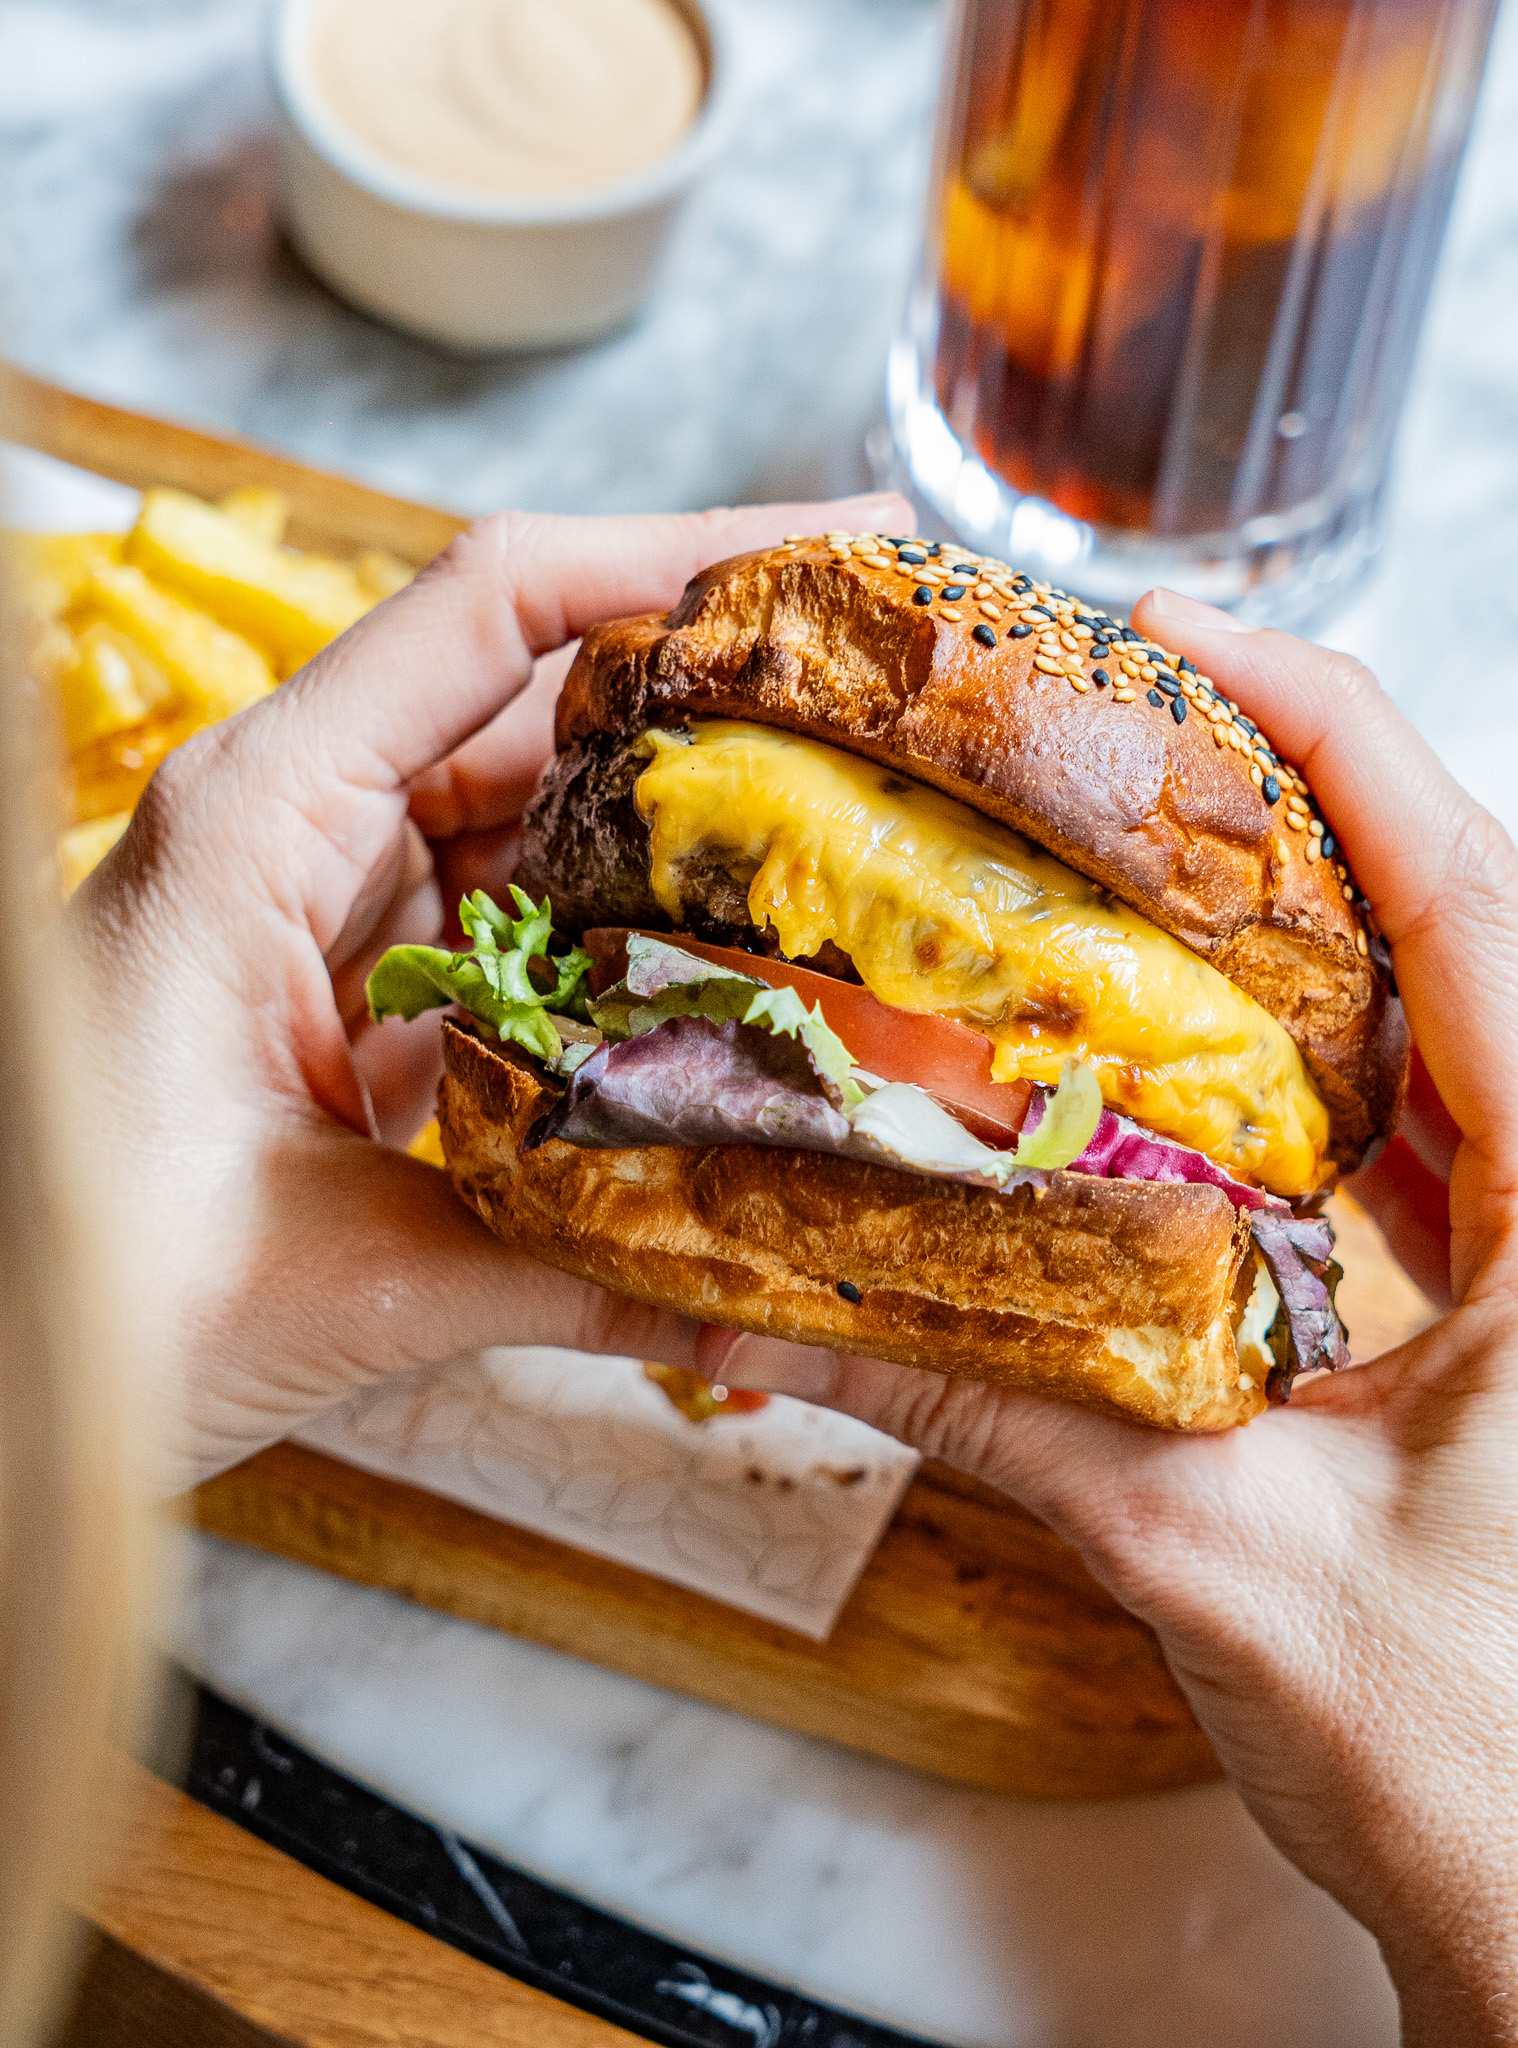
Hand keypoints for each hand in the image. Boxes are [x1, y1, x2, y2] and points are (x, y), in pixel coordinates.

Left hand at [70, 492, 910, 1490]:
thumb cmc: (92, 1303)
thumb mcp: (346, 1274)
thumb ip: (571, 1275)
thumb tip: (775, 1315)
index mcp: (264, 820)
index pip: (495, 606)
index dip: (680, 547)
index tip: (843, 535)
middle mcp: (293, 830)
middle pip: (535, 696)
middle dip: (716, 687)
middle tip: (891, 707)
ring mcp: (319, 908)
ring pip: (530, 814)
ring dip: (675, 826)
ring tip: (846, 835)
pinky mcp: (342, 989)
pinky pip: (504, 922)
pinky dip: (612, 937)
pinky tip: (725, 969)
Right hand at [696, 591, 1517, 2044]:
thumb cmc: (1487, 1783)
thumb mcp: (1218, 1567)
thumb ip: (999, 1415)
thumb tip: (780, 1308)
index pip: (1476, 888)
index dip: (1325, 735)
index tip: (1172, 642)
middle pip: (1441, 921)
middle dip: (1271, 812)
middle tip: (1093, 738)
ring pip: (1416, 1028)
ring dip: (1263, 941)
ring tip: (1097, 867)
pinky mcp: (1490, 1314)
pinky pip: (1389, 1142)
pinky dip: (1271, 1079)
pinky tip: (1144, 1072)